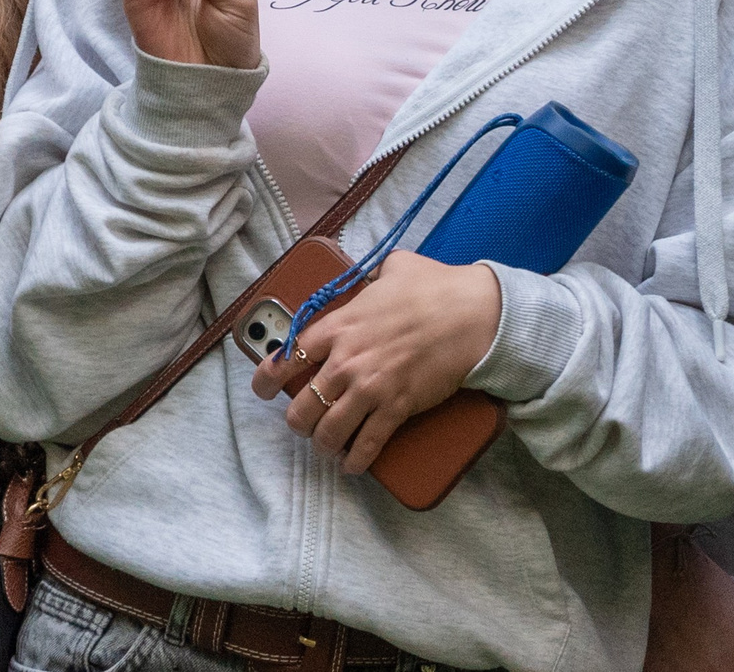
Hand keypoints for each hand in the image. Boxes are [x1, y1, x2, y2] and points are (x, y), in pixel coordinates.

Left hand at [249, 251, 501, 474]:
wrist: (471, 315)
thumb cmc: (435, 287)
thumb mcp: (395, 268)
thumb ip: (375, 276)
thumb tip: (379, 275)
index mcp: (339, 325)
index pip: (288, 357)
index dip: (268, 378)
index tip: (262, 390)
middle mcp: (346, 360)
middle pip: (302, 406)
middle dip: (299, 421)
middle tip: (304, 423)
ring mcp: (369, 388)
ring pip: (328, 432)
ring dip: (324, 443)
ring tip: (327, 445)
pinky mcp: (395, 408)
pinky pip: (366, 444)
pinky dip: (356, 460)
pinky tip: (352, 466)